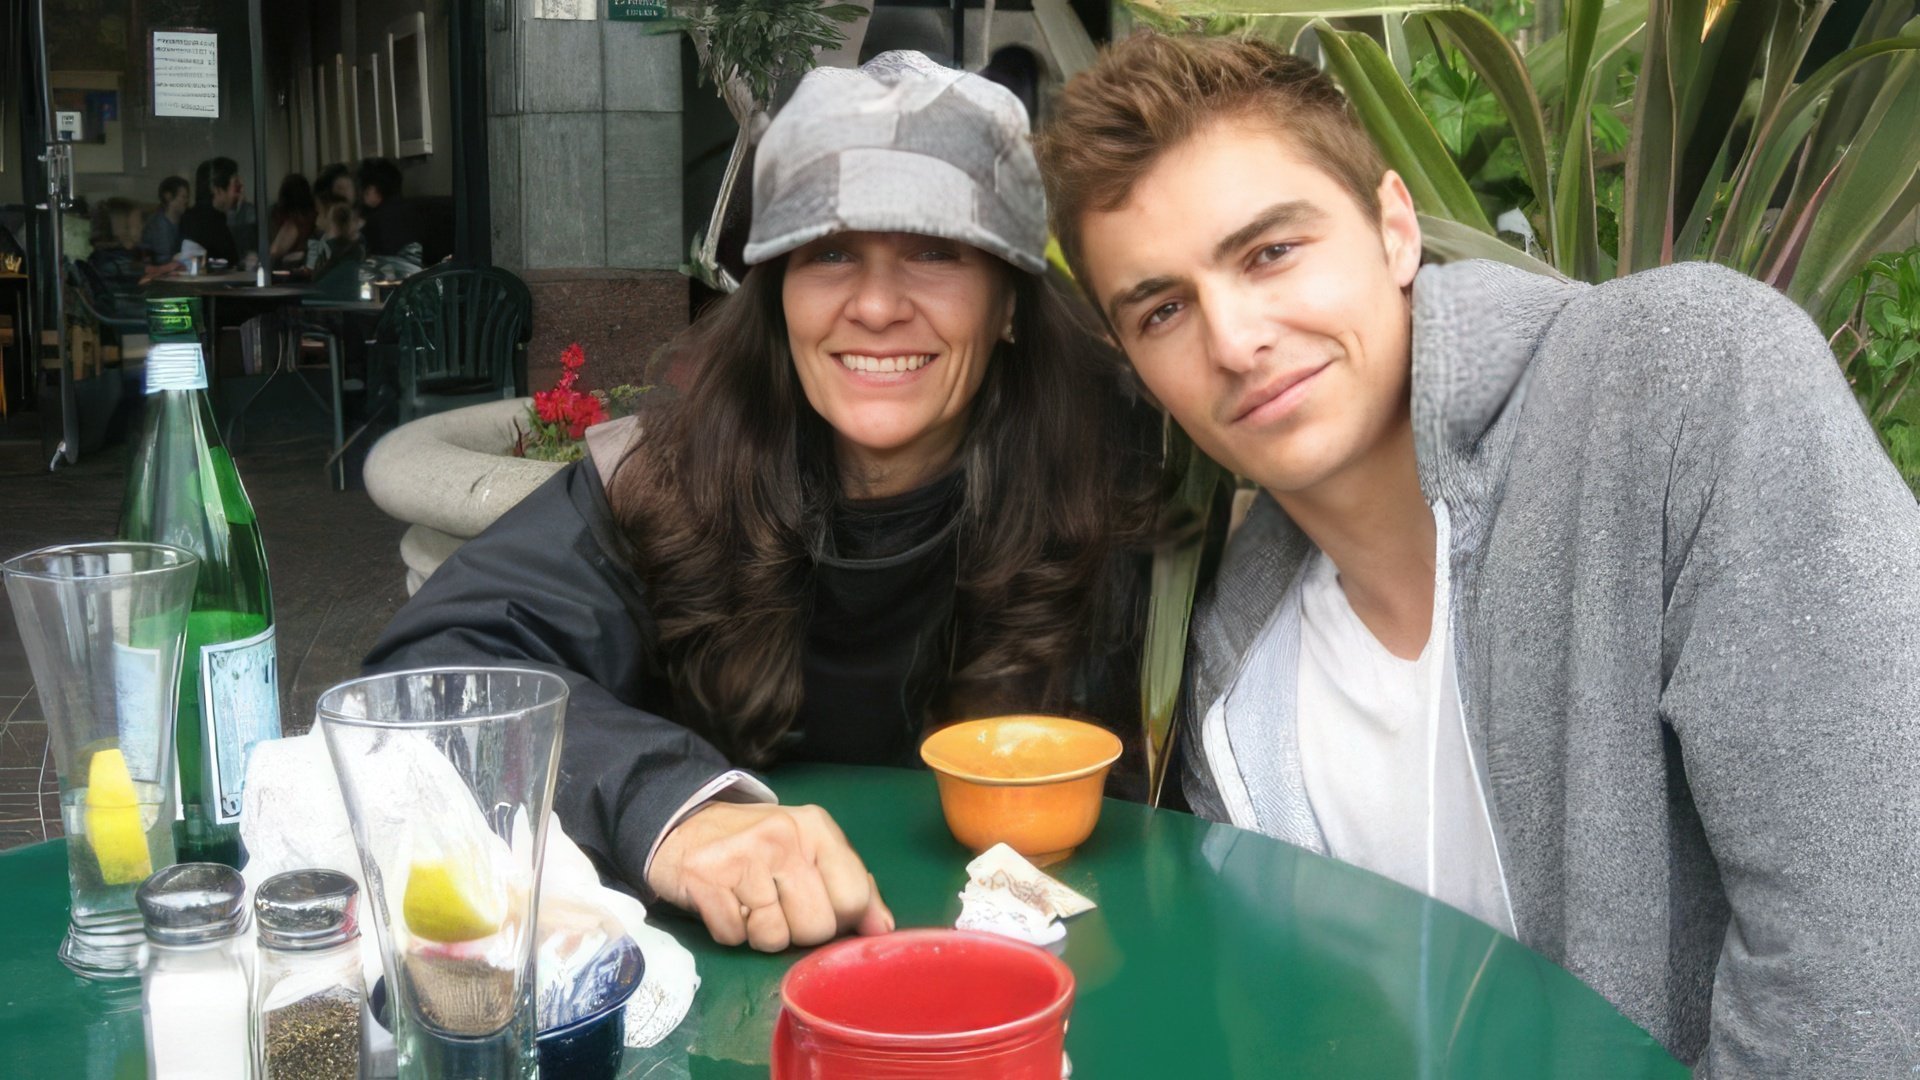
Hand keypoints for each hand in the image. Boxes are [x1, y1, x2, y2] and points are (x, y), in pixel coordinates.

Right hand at [647, 802, 893, 951]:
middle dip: (798, 931)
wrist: (683, 825)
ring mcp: (742, 857)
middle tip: (778, 908)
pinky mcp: (706, 880)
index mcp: (816, 829)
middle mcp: (783, 838)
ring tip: (749, 905)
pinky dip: (729, 932)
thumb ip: (850, 885)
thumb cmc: (755, 845)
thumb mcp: (808, 850)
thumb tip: (881, 929)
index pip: (853, 896)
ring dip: (760, 933)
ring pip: (774, 937)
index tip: (821, 910)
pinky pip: (734, 937)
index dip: (840, 919)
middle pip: (816, 926)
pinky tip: (725, 905)